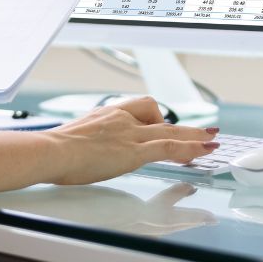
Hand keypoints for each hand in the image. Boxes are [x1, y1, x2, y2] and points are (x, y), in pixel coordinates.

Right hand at [43, 97, 217, 185]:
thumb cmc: (52, 150)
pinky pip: (169, 147)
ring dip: (194, 138)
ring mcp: (130, 135)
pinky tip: (203, 152)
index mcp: (106, 114)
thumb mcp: (72, 139)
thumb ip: (87, 142)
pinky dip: (189, 150)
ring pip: (171, 131)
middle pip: (160, 117)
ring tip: (211, 143)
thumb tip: (86, 152)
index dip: (156, 118)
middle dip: (182, 126)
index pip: (139, 109)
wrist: (51, 150)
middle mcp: (122, 119)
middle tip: (202, 131)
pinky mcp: (134, 151)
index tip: (166, 125)